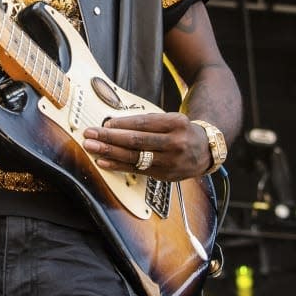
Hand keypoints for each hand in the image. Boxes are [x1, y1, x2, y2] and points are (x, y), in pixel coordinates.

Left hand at [82, 112, 210, 180]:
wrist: (205, 150)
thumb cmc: (181, 131)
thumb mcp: (171, 120)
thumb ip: (147, 122)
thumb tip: (114, 125)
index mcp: (176, 123)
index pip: (143, 123)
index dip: (121, 124)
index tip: (103, 124)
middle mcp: (175, 143)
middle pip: (136, 141)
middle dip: (110, 138)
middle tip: (90, 134)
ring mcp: (170, 161)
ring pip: (135, 157)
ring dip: (110, 153)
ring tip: (92, 148)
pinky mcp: (165, 175)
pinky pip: (137, 170)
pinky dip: (118, 166)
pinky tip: (104, 162)